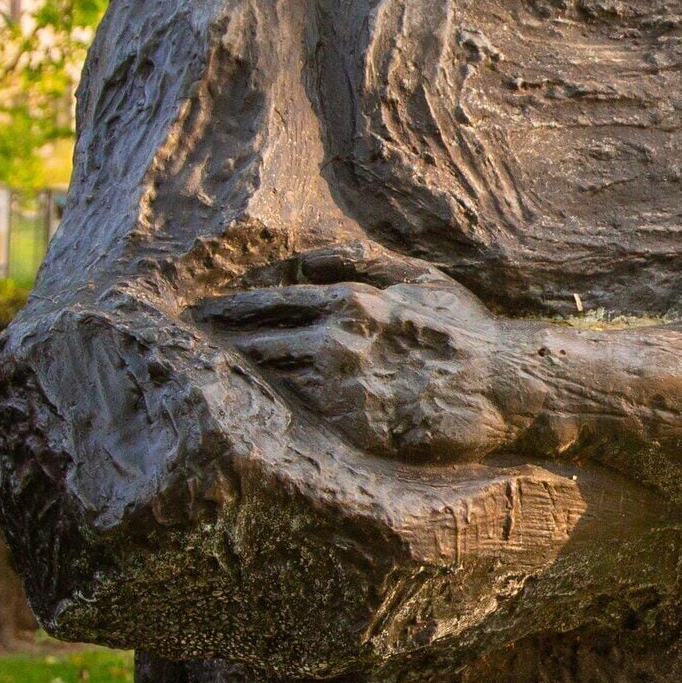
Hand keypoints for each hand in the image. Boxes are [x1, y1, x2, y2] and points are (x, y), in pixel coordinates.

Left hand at [193, 255, 550, 465]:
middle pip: (257, 341)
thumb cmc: (465, 327)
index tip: (198, 317)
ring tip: (196, 385)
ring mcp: (344, 384)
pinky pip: (297, 419)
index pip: (270, 301)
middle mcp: (338, 337)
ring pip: (269, 379)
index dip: (229, 310)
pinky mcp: (353, 425)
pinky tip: (241, 417)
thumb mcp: (417, 275)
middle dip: (215, 345)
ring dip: (231, 380)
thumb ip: (359, 260)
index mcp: (350, 297)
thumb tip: (306, 257)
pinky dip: (265, 414)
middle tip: (175, 351)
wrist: (505, 382)